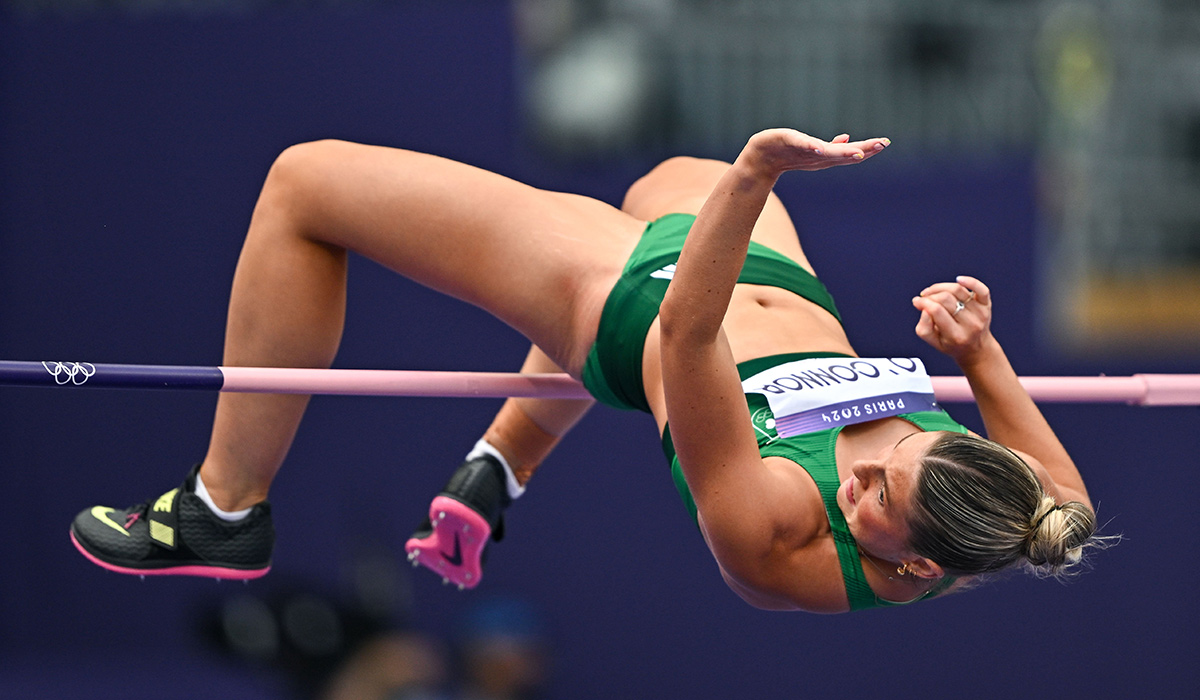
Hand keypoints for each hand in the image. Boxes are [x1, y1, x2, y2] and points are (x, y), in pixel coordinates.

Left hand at [744, 129, 890, 175]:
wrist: (759, 160)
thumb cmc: (786, 154)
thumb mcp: (810, 149)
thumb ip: (829, 147)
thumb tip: (846, 139)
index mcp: (824, 156)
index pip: (850, 153)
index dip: (868, 149)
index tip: (885, 143)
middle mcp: (817, 156)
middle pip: (842, 155)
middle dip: (862, 150)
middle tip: (881, 145)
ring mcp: (803, 151)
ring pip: (826, 153)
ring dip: (842, 153)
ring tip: (858, 152)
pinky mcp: (788, 142)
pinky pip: (801, 145)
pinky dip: (811, 148)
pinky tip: (820, 147)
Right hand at [912, 276, 993, 364]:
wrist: (976, 348)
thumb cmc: (952, 344)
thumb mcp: (934, 342)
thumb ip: (924, 328)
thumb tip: (924, 308)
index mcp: (956, 336)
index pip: (936, 311)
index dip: (923, 303)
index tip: (917, 302)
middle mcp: (971, 324)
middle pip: (946, 298)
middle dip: (930, 296)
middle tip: (924, 298)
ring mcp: (981, 313)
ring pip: (958, 290)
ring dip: (941, 287)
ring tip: (933, 291)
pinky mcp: (986, 304)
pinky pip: (981, 289)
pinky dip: (970, 281)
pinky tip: (958, 279)